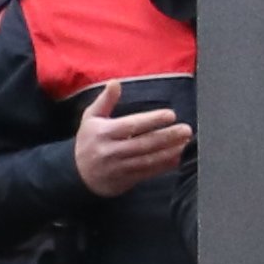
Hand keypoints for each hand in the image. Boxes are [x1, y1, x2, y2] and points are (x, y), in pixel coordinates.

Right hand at [71, 79, 194, 195]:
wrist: (77, 174)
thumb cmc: (88, 140)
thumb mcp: (90, 118)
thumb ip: (105, 100)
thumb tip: (115, 82)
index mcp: (103, 132)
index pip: (131, 125)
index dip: (152, 120)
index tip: (171, 114)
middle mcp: (111, 150)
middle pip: (143, 143)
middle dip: (167, 137)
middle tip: (186, 130)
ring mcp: (119, 167)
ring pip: (148, 159)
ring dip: (169, 151)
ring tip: (186, 143)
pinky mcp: (126, 180)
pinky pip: (148, 173)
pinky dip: (164, 166)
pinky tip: (178, 158)